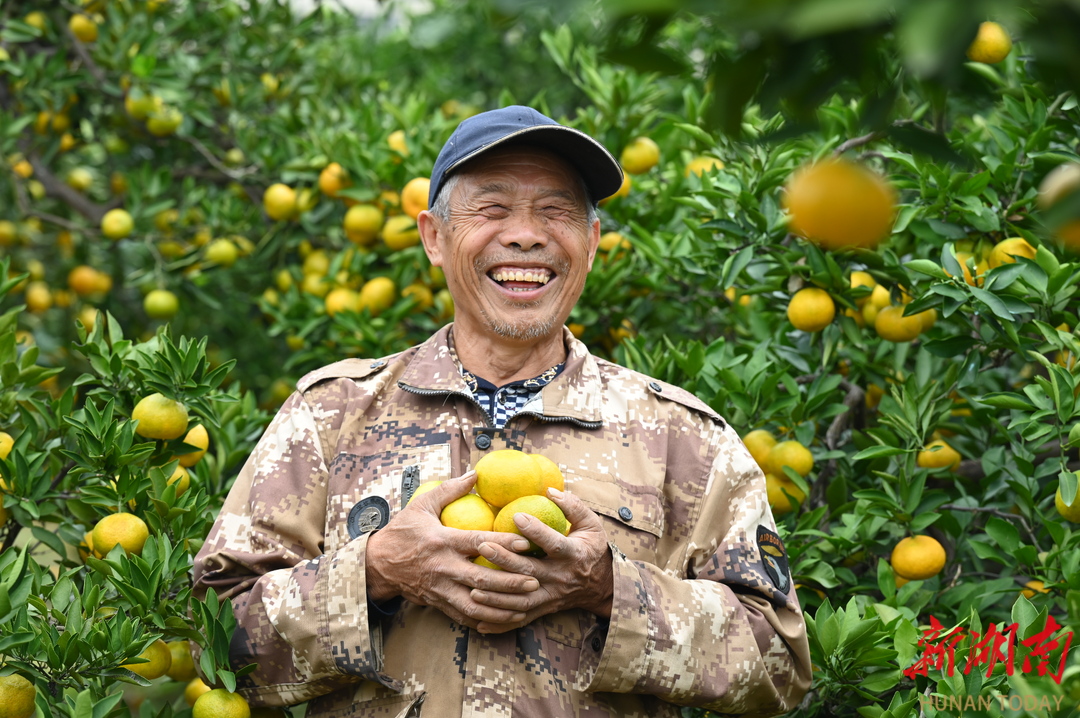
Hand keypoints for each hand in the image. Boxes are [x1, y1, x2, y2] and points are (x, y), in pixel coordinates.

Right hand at [365, 471, 540, 628]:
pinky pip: (464, 616)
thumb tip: (475, 474)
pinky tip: (504, 619)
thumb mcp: (422, 505)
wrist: (376, 565)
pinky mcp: (438, 603)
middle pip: (481, 578)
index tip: (527, 542)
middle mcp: (443, 567)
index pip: (477, 543)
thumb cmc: (402, 531)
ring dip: (502, 606)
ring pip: (475, 604)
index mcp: (442, 541)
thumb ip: (449, 490)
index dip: (504, 543)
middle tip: (536, 578)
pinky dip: (485, 620)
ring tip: (525, 604)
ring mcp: (440, 589)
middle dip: (510, 581)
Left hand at [467, 488, 612, 633]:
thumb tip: (549, 489)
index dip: (537, 531)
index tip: (517, 515)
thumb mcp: (591, 524)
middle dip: (505, 559)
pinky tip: (476, 620)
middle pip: (530, 572)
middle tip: (482, 545)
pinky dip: (499, 623)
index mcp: (573, 555)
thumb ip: (572, 506)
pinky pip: (519, 619)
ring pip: (521, 600)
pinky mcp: (543, 610)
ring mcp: (550, 597)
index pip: (554, 543)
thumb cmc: (592, 548)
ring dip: (497, 595)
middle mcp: (560, 578)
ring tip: (474, 585)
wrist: (602, 586)